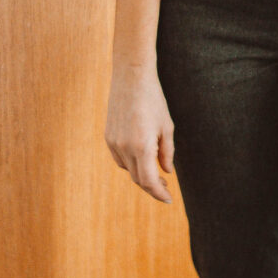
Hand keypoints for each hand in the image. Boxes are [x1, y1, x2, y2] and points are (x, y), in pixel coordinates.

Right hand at [105, 63, 174, 202]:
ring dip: (141, 175)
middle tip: (166, 187)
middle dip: (152, 186)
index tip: (169, 199)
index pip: (149, 181)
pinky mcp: (108, 136)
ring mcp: (113, 142)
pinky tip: (142, 159)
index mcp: (142, 146)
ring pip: (128, 169)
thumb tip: (166, 172)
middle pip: (138, 178)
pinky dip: (131, 164)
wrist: (131, 78)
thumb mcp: (166, 127)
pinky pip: (119, 158)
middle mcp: (124, 148)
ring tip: (156, 173)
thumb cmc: (154, 100)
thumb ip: (166, 152)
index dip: (159, 193)